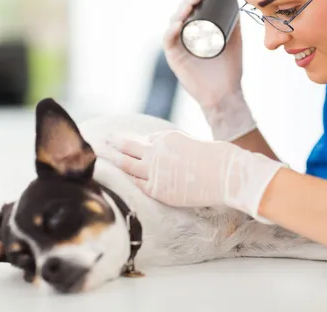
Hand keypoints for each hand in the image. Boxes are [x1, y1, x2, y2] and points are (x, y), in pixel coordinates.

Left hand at [102, 130, 285, 222]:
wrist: (227, 174)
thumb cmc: (220, 159)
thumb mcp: (196, 145)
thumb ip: (180, 149)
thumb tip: (175, 157)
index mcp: (167, 138)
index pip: (147, 140)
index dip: (138, 143)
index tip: (126, 142)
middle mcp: (157, 152)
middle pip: (128, 147)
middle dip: (113, 143)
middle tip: (101, 141)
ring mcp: (156, 172)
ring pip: (126, 165)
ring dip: (111, 160)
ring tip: (99, 157)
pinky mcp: (159, 190)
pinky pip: (138, 185)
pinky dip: (128, 181)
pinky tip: (119, 180)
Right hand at [163, 0, 255, 141]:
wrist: (226, 93)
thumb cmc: (229, 70)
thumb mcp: (234, 41)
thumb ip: (235, 23)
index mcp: (197, 32)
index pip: (190, 11)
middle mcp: (185, 38)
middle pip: (180, 14)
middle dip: (186, 1)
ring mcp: (178, 48)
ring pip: (173, 24)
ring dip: (180, 11)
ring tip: (190, 3)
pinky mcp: (173, 59)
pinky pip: (168, 42)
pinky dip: (171, 31)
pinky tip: (179, 24)